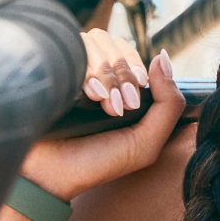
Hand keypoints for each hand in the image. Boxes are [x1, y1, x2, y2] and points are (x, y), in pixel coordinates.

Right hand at [20, 49, 184, 200]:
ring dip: (104, 73)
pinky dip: (86, 71)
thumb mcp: (146, 141)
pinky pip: (72, 48)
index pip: (133, 53)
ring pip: (95, 42)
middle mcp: (95, 73)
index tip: (133, 100)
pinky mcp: (51, 68)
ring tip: (100, 103)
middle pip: (116, 44)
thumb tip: (163, 57)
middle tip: (117, 107)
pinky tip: (86, 96)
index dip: (136, 70)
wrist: (50, 178)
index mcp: (118, 84)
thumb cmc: (99, 162)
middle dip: (122, 75)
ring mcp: (71, 68)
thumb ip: (169, 102)